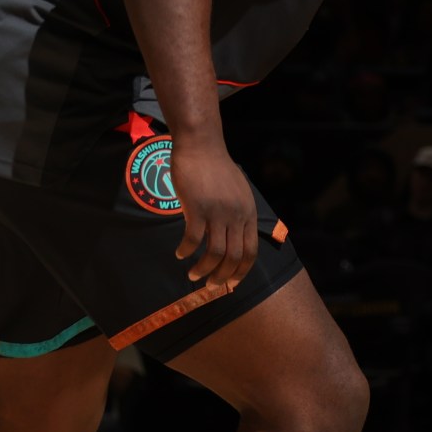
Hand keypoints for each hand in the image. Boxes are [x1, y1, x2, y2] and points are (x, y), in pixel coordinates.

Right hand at [169, 138, 258, 287]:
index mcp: (249, 214)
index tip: (230, 283)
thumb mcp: (238, 193)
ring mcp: (218, 212)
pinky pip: (193, 238)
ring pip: (215, 252)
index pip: (251, 252)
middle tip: (209, 286)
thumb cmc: (216, 169)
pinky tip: (179, 254)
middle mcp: (237, 215)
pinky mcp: (197, 207)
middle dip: (222, 276)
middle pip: (234, 257)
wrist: (201, 146)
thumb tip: (233, 234)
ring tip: (192, 275)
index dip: (241, 271)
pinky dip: (186, 251)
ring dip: (203, 269)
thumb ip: (238, 213)